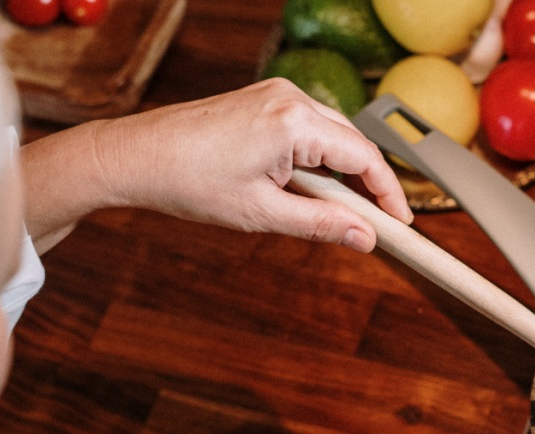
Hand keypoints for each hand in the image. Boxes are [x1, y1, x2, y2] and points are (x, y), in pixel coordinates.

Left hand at [22, 78, 411, 252]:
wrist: (134, 156)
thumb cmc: (187, 182)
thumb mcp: (262, 214)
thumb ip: (322, 224)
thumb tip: (365, 239)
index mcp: (294, 121)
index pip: (365, 157)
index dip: (388, 193)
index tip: (400, 223)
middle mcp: (290, 96)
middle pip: (353, 143)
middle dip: (368, 186)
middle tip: (377, 227)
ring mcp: (275, 93)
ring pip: (332, 135)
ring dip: (342, 173)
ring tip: (341, 214)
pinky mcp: (262, 98)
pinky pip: (308, 128)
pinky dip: (318, 159)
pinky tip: (311, 189)